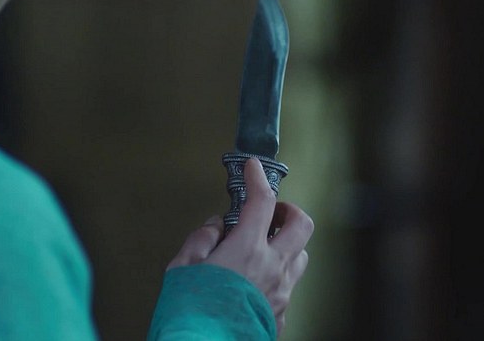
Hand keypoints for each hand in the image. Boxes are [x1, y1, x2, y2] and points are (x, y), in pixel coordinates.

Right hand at [167, 158, 313, 333]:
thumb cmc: (189, 313)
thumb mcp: (182, 269)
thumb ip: (201, 240)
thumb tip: (216, 226)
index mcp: (247, 250)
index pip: (262, 201)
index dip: (258, 178)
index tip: (253, 167)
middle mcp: (272, 268)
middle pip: (301, 224)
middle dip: (288, 210)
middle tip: (270, 211)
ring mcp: (281, 294)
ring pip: (301, 256)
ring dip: (287, 244)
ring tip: (265, 246)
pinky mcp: (280, 316)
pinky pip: (288, 286)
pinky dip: (277, 274)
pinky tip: (256, 280)